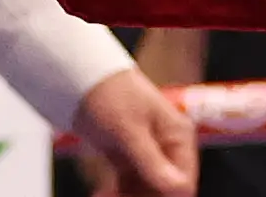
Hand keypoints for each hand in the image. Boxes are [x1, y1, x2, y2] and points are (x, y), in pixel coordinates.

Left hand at [69, 66, 199, 196]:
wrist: (82, 80)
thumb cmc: (112, 95)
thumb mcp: (130, 130)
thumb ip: (152, 161)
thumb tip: (179, 187)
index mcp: (177, 136)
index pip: (183, 181)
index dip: (168, 196)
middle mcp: (166, 148)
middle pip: (164, 189)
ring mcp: (146, 154)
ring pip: (144, 190)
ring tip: (103, 196)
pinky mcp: (127, 159)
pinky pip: (127, 186)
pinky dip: (115, 194)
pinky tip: (100, 194)